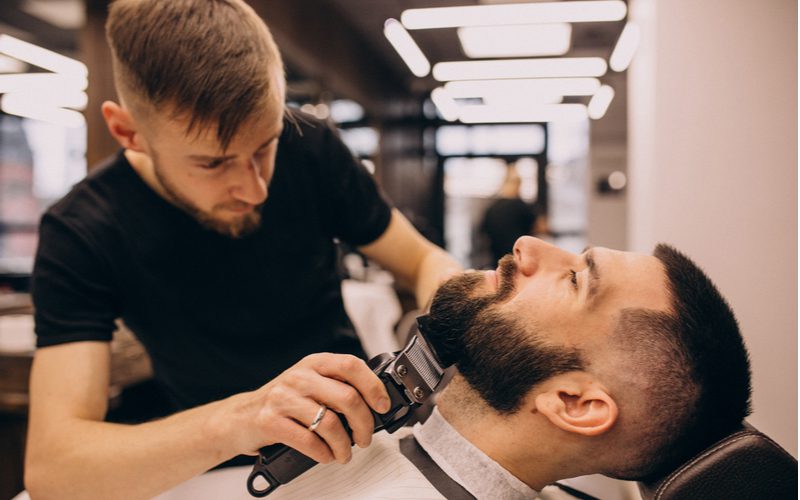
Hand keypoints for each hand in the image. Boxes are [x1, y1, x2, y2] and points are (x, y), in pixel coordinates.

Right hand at [215, 353, 389, 464]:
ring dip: (344, 446)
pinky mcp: (270, 422)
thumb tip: (375, 402)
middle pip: (348, 398)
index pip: (352, 366)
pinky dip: (324, 454)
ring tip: (344, 453)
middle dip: (364, 424)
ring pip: (331, 423)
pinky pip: (310, 441)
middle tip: (364, 438)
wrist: (239, 417)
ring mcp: (283, 398)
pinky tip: (326, 456)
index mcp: (314, 363)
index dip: (373, 387)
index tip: (382, 406)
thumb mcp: (309, 383)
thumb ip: (336, 386)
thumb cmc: (282, 402)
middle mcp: (300, 376)